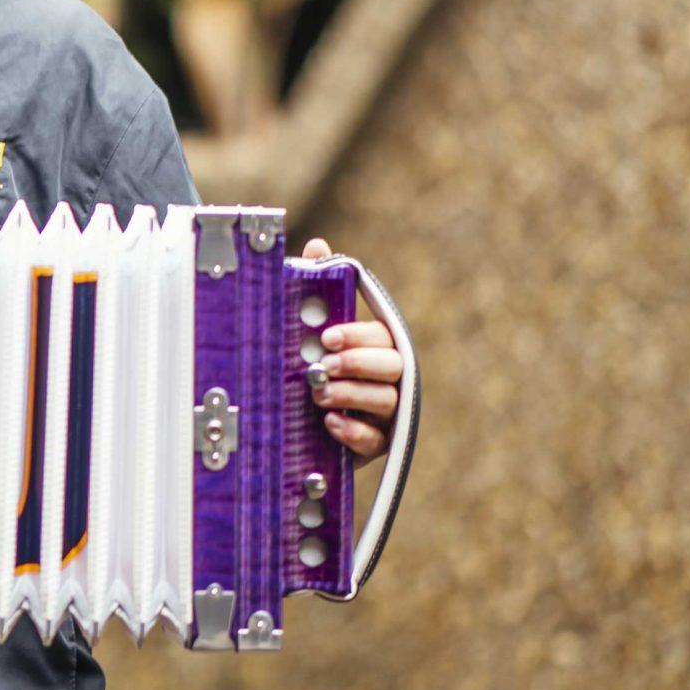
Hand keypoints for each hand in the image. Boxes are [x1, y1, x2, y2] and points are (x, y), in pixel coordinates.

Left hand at [301, 238, 401, 461]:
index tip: (326, 337)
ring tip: (319, 394)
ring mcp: (386, 413)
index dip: (356, 335)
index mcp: (377, 347)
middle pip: (391, 366)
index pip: (380, 335)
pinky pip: (374, 440)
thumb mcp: (310, 331)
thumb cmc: (312, 368)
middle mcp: (390, 378)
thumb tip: (317, 244)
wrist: (298, 426)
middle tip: (323, 365)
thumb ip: (318, 292)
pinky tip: (330, 424)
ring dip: (351, 395)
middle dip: (356, 364)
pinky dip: (353, 431)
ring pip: (384, 401)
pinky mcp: (377, 445)